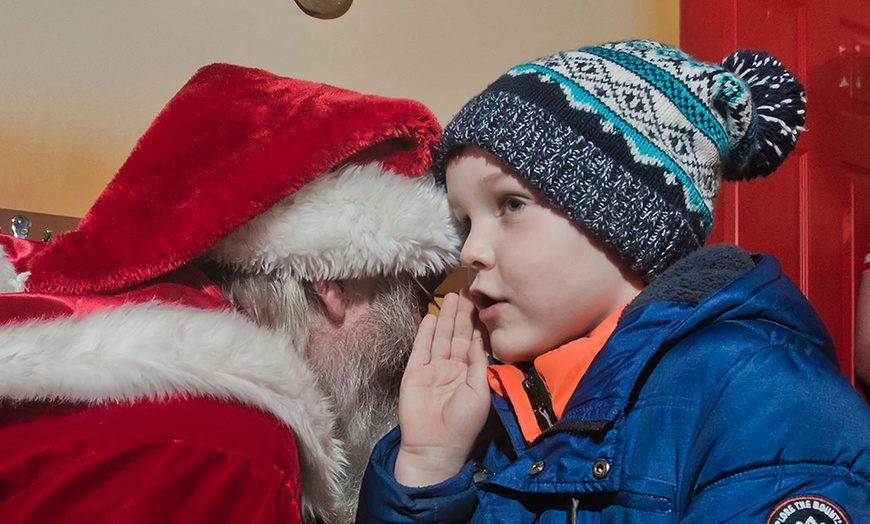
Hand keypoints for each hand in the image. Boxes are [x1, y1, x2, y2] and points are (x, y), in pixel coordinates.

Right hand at [394, 289, 490, 486]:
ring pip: (440, 337)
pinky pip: (421, 348)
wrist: (435, 445)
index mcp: (469, 373)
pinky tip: (430, 316)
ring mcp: (432, 369)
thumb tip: (480, 338)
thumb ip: (478, 364)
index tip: (482, 302)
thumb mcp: (479, 392)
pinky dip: (425, 332)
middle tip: (467, 289)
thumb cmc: (463, 423)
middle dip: (462, 313)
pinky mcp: (414, 372)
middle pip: (456, 335)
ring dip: (445, 317)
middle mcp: (451, 368)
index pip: (473, 343)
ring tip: (451, 296)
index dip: (477, 323)